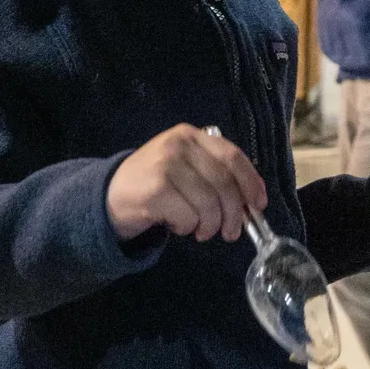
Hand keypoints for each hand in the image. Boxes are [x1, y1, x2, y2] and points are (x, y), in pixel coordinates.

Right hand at [106, 124, 267, 242]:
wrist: (110, 194)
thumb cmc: (156, 184)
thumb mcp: (185, 168)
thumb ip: (214, 175)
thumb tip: (251, 203)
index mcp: (192, 136)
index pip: (232, 156)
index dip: (250, 182)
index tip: (258, 205)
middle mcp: (179, 144)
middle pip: (224, 183)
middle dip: (233, 214)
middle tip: (231, 233)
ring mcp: (165, 165)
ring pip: (208, 203)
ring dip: (209, 225)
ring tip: (200, 230)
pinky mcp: (154, 189)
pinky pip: (187, 216)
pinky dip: (186, 227)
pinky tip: (176, 225)